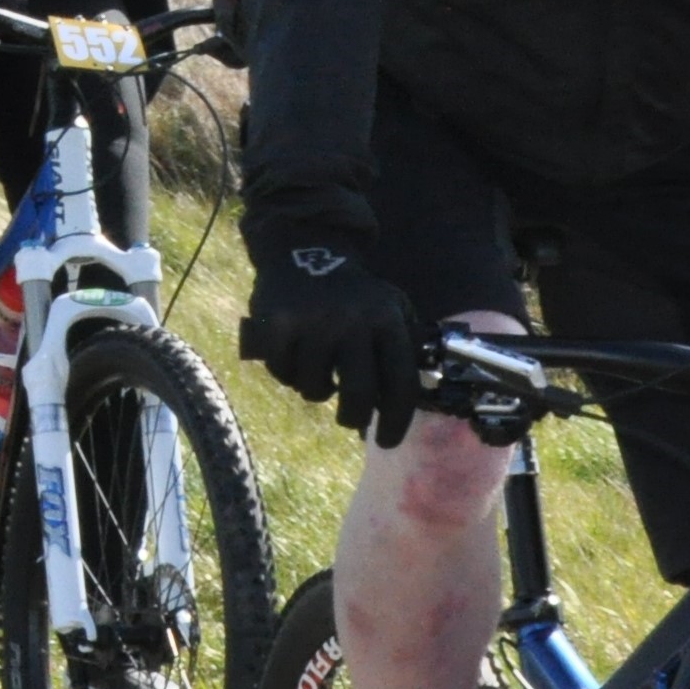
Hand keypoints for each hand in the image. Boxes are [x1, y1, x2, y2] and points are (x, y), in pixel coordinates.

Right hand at [239, 233, 421, 444]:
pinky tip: (293, 354)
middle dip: (353, 418)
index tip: (387, 441)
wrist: (303, 246)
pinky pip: (283, 374)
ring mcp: (314, 322)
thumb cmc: (353, 292)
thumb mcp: (390, 306)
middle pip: (357, 396)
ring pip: (315, 389)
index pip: (400, 384)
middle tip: (348, 420)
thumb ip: (405, 346)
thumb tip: (411, 400)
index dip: (396, 421)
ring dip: (316, 389)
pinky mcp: (278, 324)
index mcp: (387, 319)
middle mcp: (353, 320)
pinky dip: (286, 373)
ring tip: (317, 370)